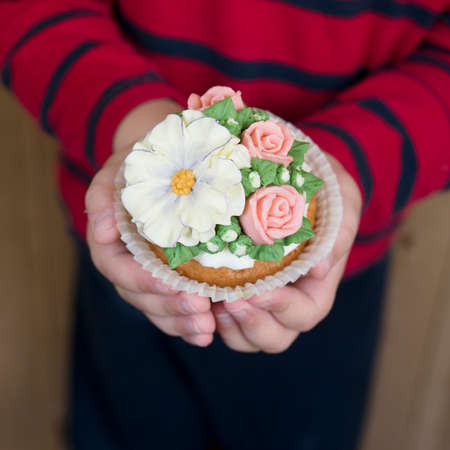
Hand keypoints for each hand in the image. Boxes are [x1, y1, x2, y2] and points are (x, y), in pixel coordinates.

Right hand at [85, 99, 215, 346]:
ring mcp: (148, 276)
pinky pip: (172, 307)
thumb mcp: (120, 171)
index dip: (142, 280)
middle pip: (140, 296)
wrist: (165, 166)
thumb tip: (100, 230)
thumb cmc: (141, 167)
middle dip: (169, 307)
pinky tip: (209, 332)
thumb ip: (103, 196)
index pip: (119, 269)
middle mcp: (127, 265)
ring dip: (181, 322)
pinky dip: (188, 323)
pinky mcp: (168, 281)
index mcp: (111, 243)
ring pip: (157, 308)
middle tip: (200, 311)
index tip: (171, 284)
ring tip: (207, 329)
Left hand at [212, 154, 361, 352]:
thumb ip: (338, 232)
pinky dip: (206, 317)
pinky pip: (219, 319)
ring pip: (245, 336)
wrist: (294, 174)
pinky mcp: (231, 288)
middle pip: (275, 337)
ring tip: (211, 301)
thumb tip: (319, 269)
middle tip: (230, 300)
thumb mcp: (341, 201)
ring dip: (228, 327)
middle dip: (253, 325)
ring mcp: (258, 298)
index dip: (283, 310)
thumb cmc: (321, 191)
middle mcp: (286, 299)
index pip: (304, 314)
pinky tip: (195, 295)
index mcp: (314, 286)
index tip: (261, 290)